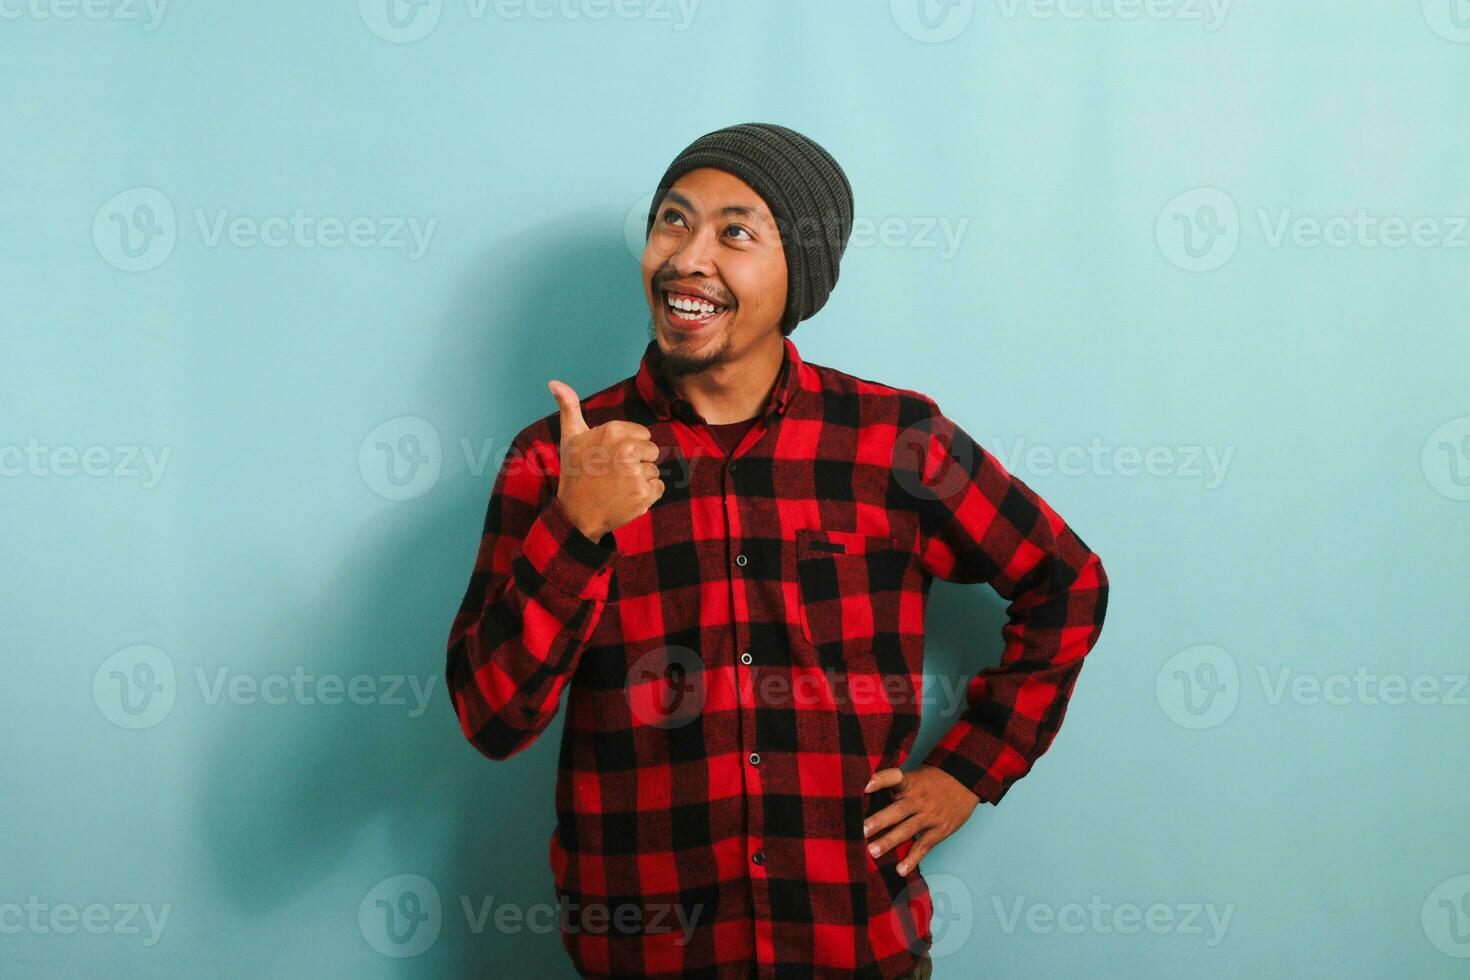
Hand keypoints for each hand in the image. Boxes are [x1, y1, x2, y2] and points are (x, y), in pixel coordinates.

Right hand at [547, 379, 664, 539]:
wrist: (576, 513)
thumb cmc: (575, 473)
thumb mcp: (571, 437)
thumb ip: (569, 407)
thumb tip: (554, 381)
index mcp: (613, 431)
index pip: (644, 435)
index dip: (630, 447)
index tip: (612, 458)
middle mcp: (626, 450)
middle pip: (652, 451)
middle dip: (638, 462)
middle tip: (615, 474)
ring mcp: (635, 473)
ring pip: (654, 471)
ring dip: (640, 479)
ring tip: (618, 486)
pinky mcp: (644, 494)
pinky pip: (658, 488)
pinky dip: (647, 495)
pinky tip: (626, 497)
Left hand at [862, 765, 980, 874]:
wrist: (966, 781)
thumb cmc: (933, 780)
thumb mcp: (915, 775)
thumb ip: (895, 786)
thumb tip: (865, 795)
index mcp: (910, 782)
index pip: (894, 777)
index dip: (880, 780)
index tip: (865, 786)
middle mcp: (919, 799)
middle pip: (898, 810)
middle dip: (879, 821)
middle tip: (861, 831)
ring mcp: (930, 816)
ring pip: (907, 829)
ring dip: (889, 841)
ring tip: (872, 852)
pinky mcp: (940, 830)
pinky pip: (924, 846)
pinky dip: (912, 859)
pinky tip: (900, 870)